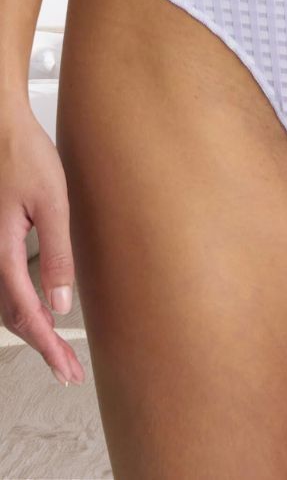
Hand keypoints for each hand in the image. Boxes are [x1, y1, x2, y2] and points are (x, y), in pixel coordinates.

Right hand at [0, 104, 83, 385]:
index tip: (65, 369)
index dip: (47, 345)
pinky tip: (40, 314)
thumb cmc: (25, 156)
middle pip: (13, 316)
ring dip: (32, 330)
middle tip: (68, 371)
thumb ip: (57, 253)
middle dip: (42, 346)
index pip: (26, 313)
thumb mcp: (53, 203)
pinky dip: (22, 308)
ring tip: (58, 352)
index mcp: (1, 252)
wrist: (2, 128)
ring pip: (6, 305)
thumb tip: (62, 302)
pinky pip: (4, 287)